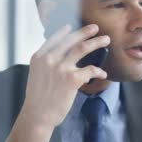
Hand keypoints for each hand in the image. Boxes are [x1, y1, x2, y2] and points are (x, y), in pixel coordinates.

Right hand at [4, 24, 108, 141]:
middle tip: (95, 28)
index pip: (54, 39)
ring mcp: (61, 68)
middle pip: (70, 40)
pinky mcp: (72, 78)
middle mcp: (50, 59)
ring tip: (106, 39)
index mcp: (39, 57)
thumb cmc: (37, 99)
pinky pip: (91, 70)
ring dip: (96, 42)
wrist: (37, 115)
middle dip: (85, 32)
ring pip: (82, 49)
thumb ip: (46, 65)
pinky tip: (103, 73)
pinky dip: (99, 71)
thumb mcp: (36, 76)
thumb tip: (60, 60)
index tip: (72, 27)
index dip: (64, 32)